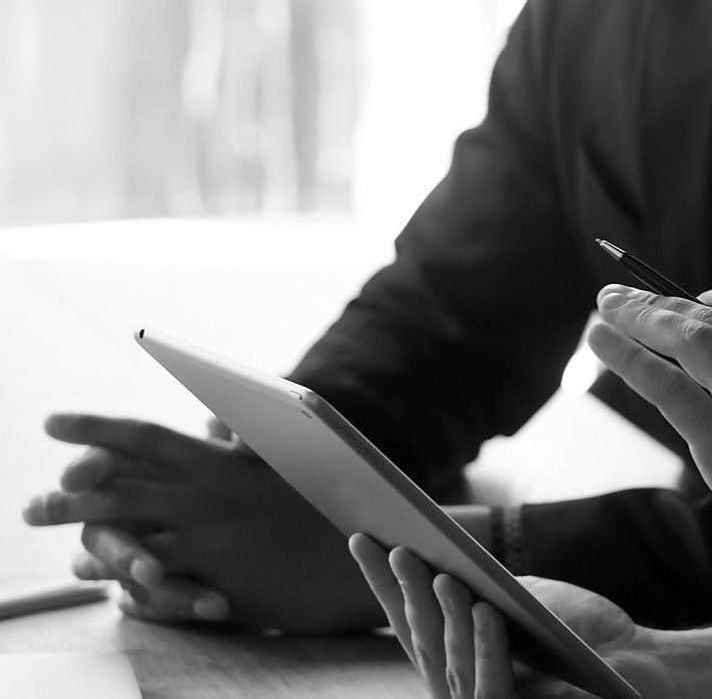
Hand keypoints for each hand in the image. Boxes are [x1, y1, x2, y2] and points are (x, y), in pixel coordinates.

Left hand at [22, 413, 384, 631]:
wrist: (378, 549)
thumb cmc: (337, 498)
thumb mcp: (289, 459)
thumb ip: (241, 443)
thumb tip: (208, 424)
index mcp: (225, 460)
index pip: (144, 437)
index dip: (94, 429)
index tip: (53, 424)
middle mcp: (212, 498)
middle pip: (121, 490)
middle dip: (68, 494)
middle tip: (29, 505)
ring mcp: (215, 543)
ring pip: (130, 540)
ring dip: (87, 541)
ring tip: (62, 546)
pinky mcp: (223, 584)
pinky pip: (158, 586)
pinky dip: (125, 581)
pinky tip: (105, 578)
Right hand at [349, 534, 671, 698]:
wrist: (642, 667)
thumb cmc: (583, 635)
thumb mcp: (527, 601)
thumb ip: (486, 586)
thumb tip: (440, 553)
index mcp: (460, 657)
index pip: (411, 620)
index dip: (382, 583)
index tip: (360, 534)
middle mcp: (464, 686)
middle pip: (424, 640)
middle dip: (407, 591)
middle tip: (396, 545)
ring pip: (453, 663)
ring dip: (444, 615)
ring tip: (441, 571)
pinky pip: (493, 686)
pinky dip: (488, 646)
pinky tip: (485, 609)